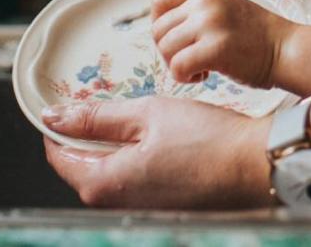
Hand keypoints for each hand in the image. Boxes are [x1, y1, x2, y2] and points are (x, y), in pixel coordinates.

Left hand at [42, 97, 271, 208]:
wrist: (255, 165)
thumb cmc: (208, 139)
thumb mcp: (147, 113)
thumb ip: (97, 116)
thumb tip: (55, 116)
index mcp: (106, 182)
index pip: (59, 156)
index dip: (59, 125)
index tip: (68, 102)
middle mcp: (118, 203)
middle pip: (81, 166)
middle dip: (86, 134)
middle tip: (106, 103)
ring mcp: (141, 207)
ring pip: (108, 171)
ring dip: (112, 145)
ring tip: (135, 117)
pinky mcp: (161, 205)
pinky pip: (132, 179)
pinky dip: (134, 156)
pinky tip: (156, 136)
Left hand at [151, 0, 294, 87]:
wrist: (287, 49)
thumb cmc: (257, 38)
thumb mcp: (225, 9)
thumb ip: (198, 12)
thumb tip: (165, 31)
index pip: (159, 1)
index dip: (160, 25)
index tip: (176, 40)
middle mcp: (205, 2)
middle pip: (158, 30)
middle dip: (168, 51)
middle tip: (191, 61)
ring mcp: (210, 23)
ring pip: (165, 48)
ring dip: (177, 65)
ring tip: (200, 69)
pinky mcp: (216, 48)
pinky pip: (178, 67)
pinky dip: (184, 78)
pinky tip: (204, 76)